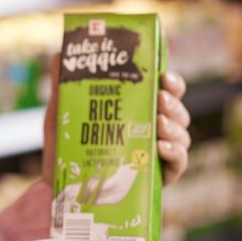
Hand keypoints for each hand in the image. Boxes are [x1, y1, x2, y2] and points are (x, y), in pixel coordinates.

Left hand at [42, 56, 190, 186]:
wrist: (59, 187)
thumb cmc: (66, 148)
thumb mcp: (61, 115)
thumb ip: (63, 86)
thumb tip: (59, 53)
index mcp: (137, 111)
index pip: (165, 91)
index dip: (172, 82)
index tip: (164, 75)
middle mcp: (152, 130)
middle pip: (177, 111)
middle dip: (173, 102)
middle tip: (160, 98)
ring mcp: (158, 153)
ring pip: (182, 134)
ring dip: (174, 126)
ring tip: (158, 123)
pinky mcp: (160, 177)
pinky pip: (178, 163)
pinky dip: (174, 152)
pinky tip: (159, 146)